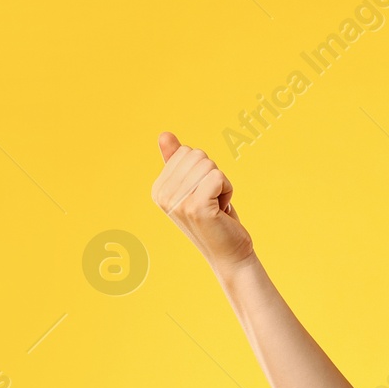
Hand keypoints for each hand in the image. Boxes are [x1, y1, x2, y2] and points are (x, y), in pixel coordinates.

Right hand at [150, 132, 254, 273]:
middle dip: (214, 175)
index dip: (204, 170)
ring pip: (209, 165)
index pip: (186, 152)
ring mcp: (178, 202)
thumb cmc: (215, 218)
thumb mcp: (195, 187)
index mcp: (159, 188)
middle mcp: (163, 195)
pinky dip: (227, 189)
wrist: (229, 253)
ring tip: (217, 206)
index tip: (204, 194)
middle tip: (212, 201)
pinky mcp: (196, 207)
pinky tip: (223, 209)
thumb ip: (177, 162)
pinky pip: (218, 176)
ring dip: (221, 184)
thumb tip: (164, 135)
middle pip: (197, 156)